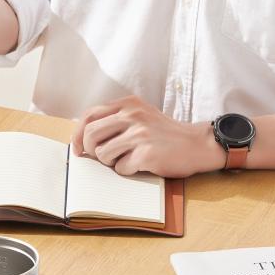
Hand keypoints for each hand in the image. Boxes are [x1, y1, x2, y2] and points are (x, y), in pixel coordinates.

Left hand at [71, 95, 222, 177]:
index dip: (77, 134)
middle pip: (90, 134)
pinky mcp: (147, 153)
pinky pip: (121, 168)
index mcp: (128, 103)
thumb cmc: (164, 134)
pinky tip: (141, 165)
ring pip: (102, 153)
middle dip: (89, 151)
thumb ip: (115, 119)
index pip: (89, 115)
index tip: (78, 148)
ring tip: (126, 159)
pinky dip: (127, 170)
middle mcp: (132, 115)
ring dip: (110, 162)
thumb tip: (82, 137)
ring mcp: (140, 134)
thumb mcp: (140, 115)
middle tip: (98, 158)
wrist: (196, 144)